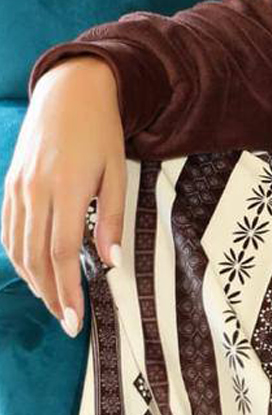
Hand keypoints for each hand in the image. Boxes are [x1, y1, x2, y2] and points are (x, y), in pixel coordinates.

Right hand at [2, 57, 125, 335]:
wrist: (70, 91)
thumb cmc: (101, 133)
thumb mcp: (117, 172)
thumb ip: (112, 218)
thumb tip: (110, 262)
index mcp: (67, 188)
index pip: (62, 252)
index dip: (67, 290)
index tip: (76, 319)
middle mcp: (36, 190)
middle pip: (36, 257)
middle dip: (51, 295)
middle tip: (66, 322)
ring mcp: (17, 187)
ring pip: (18, 247)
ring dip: (33, 281)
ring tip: (54, 303)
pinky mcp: (9, 184)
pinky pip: (8, 229)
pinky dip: (18, 257)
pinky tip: (33, 273)